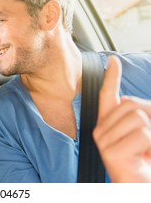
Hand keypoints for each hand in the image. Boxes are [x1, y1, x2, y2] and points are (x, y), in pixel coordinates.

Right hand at [93, 56, 150, 181]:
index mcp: (109, 125)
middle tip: (149, 143)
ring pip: (139, 118)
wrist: (139, 187)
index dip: (111, 77)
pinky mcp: (111, 152)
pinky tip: (143, 159)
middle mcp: (101, 130)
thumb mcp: (145, 136)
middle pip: (131, 105)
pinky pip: (142, 134)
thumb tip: (141, 108)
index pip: (108, 96)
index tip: (113, 61)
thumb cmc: (143, 165)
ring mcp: (104, 141)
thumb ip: (141, 117)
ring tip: (145, 154)